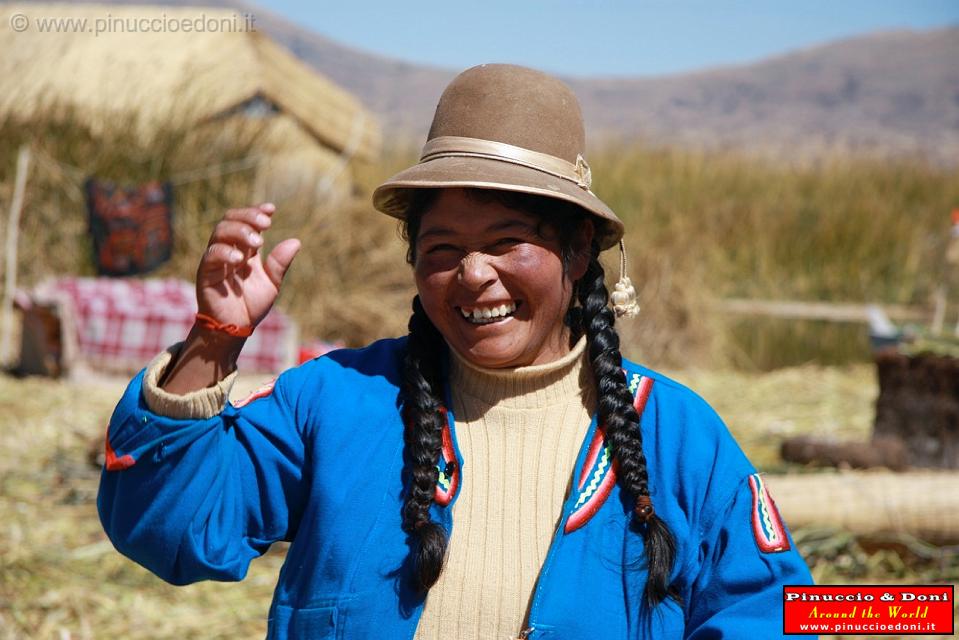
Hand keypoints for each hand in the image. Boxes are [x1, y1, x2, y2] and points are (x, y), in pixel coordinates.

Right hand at [196, 203, 300, 330]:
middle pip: (230, 220)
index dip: (256, 211)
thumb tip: (296, 241)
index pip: (245, 222)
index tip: (271, 209)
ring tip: (258, 242)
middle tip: (266, 224)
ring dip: (239, 231)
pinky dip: (224, 252)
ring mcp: (215, 260)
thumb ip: (279, 263)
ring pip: (219, 232)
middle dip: (248, 217)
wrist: (235, 328)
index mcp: (244, 250)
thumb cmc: (250, 305)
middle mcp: (228, 250)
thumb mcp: (271, 283)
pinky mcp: (205, 273)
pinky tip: (239, 258)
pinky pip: (211, 255)